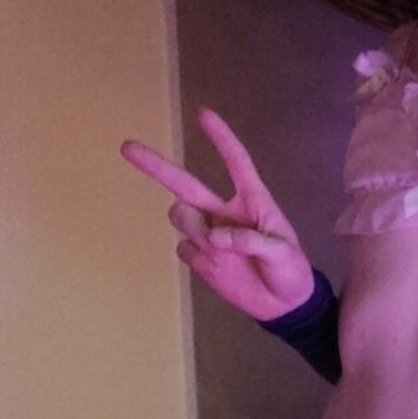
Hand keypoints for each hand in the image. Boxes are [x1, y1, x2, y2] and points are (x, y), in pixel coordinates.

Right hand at [121, 108, 313, 321]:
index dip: (221, 138)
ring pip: (180, 216)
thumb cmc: (291, 270)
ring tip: (218, 250)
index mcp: (252, 200)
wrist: (284, 305)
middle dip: (156, 166)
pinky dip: (196, 256)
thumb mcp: (282, 253)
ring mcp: (209, 234)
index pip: (236, 162)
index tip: (203, 113)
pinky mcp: (200, 258)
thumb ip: (251, 241)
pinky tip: (217, 268)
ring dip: (193, 228)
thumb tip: (215, 237)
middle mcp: (224, 211)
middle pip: (185, 183)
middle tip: (126, 146)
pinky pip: (184, 249)